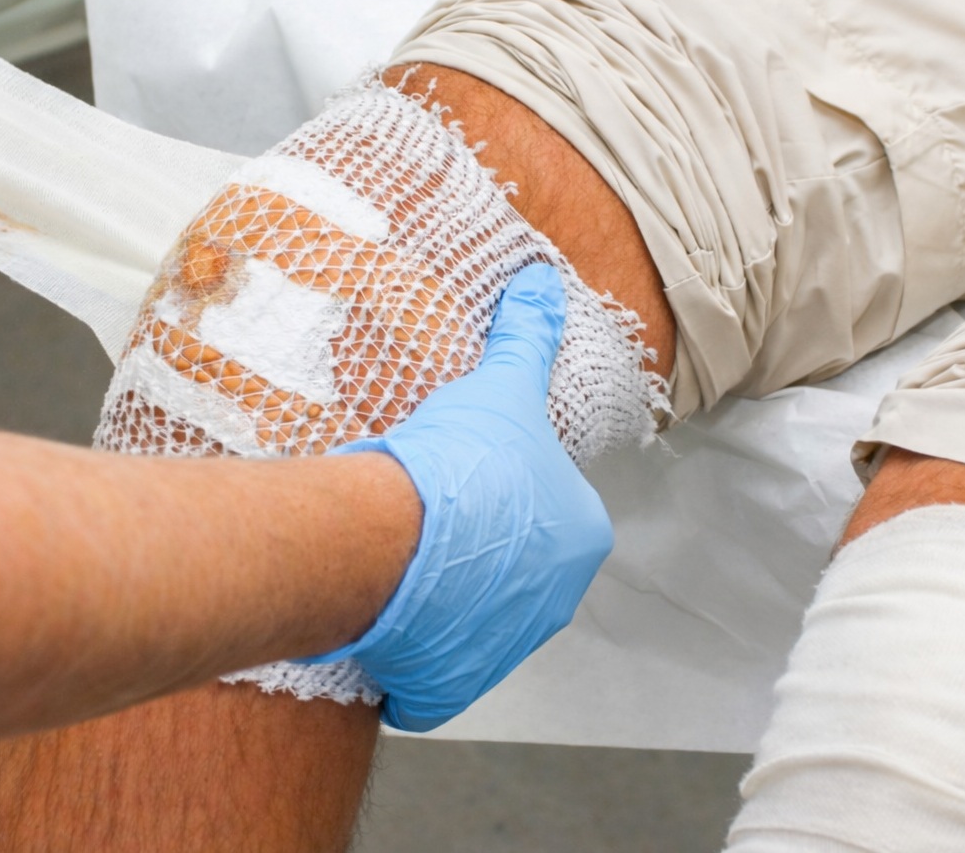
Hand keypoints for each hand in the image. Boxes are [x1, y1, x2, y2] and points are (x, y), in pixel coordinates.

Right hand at [307, 263, 613, 730]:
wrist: (396, 535)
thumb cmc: (461, 463)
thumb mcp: (502, 385)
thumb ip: (528, 337)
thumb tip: (540, 280)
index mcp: (581, 536)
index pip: (544, 507)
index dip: (499, 486)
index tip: (459, 475)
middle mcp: (556, 600)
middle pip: (510, 566)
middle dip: (473, 545)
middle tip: (423, 512)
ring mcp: (503, 649)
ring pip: (470, 616)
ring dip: (439, 593)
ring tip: (396, 553)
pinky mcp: (449, 684)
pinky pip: (430, 670)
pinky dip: (409, 649)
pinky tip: (382, 610)